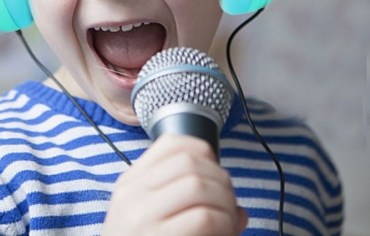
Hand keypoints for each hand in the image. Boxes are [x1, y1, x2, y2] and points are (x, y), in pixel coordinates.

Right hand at [102, 134, 247, 235]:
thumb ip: (187, 205)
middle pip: (189, 161)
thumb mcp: (152, 219)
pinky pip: (203, 217)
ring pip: (198, 184)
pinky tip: (223, 233)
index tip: (215, 173)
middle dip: (221, 179)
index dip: (203, 152)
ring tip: (228, 221)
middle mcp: (132, 192)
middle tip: (229, 204)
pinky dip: (223, 222)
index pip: (170, 143)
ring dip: (224, 201)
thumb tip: (239, 211)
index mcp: (131, 182)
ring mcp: (141, 214)